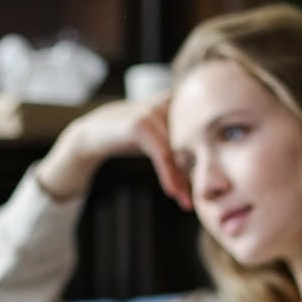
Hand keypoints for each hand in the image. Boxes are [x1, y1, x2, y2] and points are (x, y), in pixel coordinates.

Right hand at [37, 96, 192, 208]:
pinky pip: (161, 155)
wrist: (92, 135)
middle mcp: (166, 102)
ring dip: (182, 179)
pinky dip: (168, 175)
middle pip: (190, 144)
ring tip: (186, 200)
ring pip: (177, 152)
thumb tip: (204, 167)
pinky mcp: (140, 125)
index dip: (205, 157)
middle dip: (195, 172)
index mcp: (174, 101)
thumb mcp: (158, 137)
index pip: (198, 132)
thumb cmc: (130, 138)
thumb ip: (179, 142)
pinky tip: (171, 192)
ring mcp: (152, 112)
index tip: (208, 184)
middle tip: (202, 195)